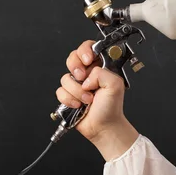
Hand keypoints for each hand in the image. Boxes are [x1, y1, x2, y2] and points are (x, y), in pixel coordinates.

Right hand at [56, 40, 138, 160]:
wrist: (103, 127)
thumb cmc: (111, 108)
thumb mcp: (115, 85)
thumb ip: (102, 72)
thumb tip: (87, 76)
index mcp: (99, 66)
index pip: (88, 47)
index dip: (84, 51)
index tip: (87, 60)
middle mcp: (87, 73)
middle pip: (72, 58)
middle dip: (75, 68)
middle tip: (82, 78)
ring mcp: (76, 84)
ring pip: (65, 77)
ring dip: (76, 91)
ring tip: (87, 99)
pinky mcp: (68, 94)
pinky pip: (60, 91)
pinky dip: (69, 99)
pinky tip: (79, 105)